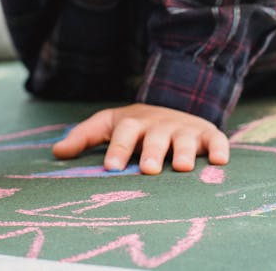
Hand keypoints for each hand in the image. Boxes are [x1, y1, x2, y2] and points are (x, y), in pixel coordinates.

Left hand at [52, 103, 230, 174]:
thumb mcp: (109, 125)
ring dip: (185, 152)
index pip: (124, 133)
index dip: (118, 149)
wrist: (174, 106)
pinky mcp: (209, 135)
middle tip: (148, 170)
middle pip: (155, 137)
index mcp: (134, 122)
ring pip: (186, 140)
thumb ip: (84, 137)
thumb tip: (56, 152)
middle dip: (152, 152)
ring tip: (183, 168)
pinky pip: (217, 141)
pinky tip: (219, 162)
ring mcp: (185, 129)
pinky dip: (220, 149)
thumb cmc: (136, 127)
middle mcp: (160, 125)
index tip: (110, 169)